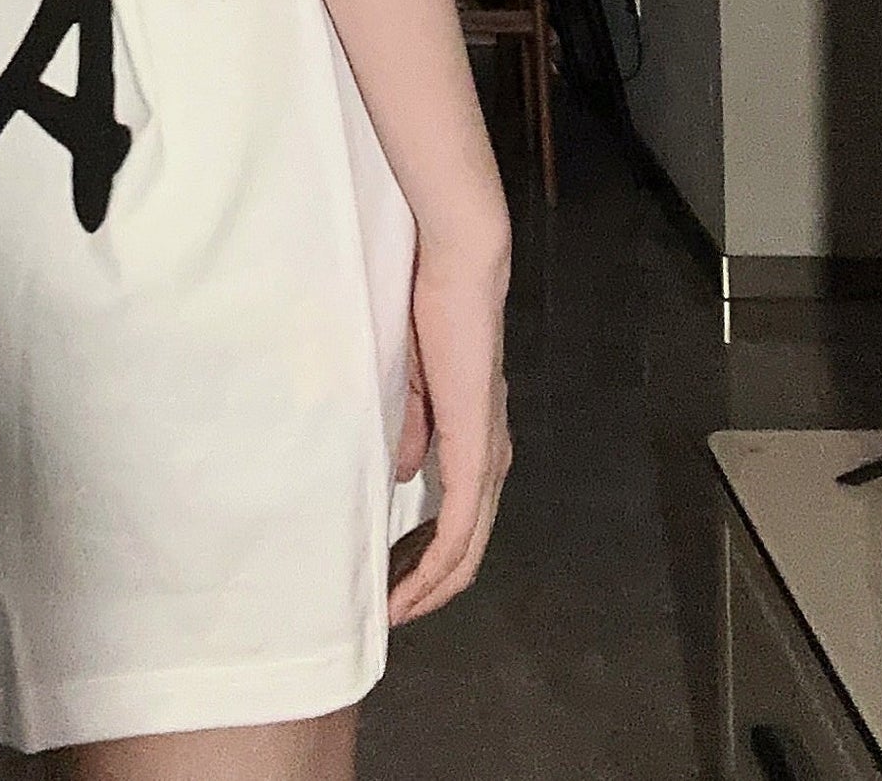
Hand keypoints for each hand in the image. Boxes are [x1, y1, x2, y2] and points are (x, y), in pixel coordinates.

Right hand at [386, 246, 511, 626]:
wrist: (458, 270)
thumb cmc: (435, 311)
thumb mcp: (416, 382)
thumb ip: (414, 430)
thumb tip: (403, 477)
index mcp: (477, 438)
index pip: (461, 519)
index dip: (429, 557)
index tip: (391, 581)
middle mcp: (492, 456)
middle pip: (470, 547)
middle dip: (430, 587)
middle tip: (389, 611)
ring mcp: (488, 455)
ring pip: (468, 546)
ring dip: (432, 584)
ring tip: (395, 608)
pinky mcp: (476, 448)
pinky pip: (461, 523)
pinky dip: (438, 561)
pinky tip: (414, 584)